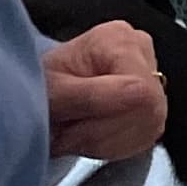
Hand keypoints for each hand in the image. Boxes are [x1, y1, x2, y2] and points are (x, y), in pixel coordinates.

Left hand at [43, 19, 166, 160]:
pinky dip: (116, 145)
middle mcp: (141, 52)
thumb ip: (91, 95)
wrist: (33, 98)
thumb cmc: (38, 89)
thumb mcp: (53, 93)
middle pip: (150, 110)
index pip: (142, 91)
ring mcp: (151, 76)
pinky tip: (93, 136)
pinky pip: (149, 134)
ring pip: (151, 125)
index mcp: (119, 39)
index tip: (72, 128)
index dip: (109, 120)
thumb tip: (141, 96)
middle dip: (105, 133)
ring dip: (108, 141)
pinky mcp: (152, 103)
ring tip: (77, 133)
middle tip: (70, 132)